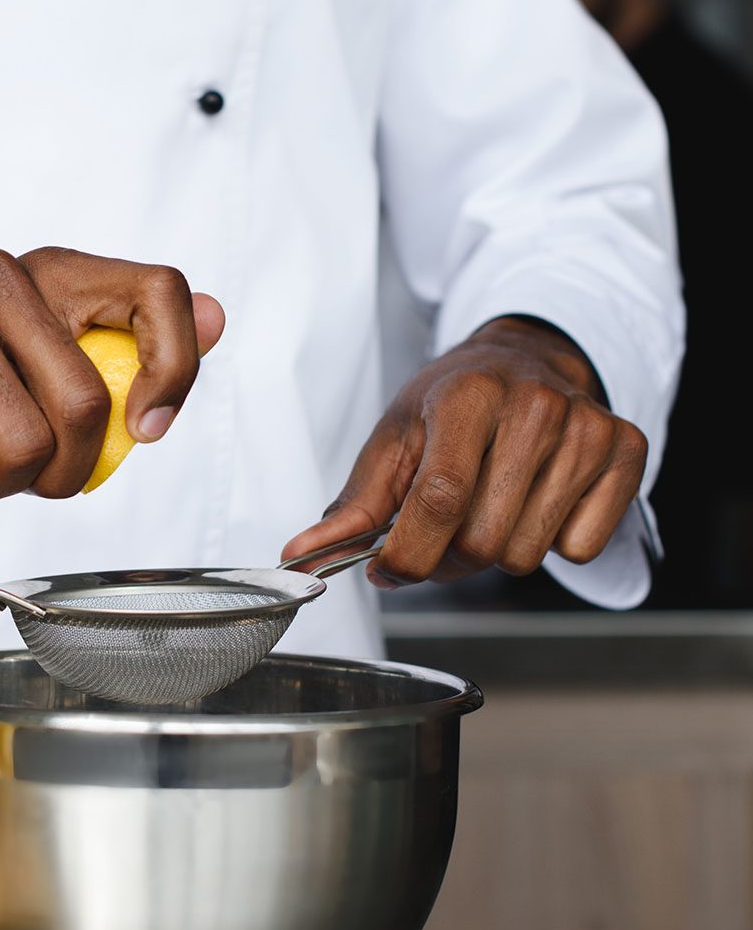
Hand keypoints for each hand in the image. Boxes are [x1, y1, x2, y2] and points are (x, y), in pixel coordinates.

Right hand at [0, 247, 223, 498]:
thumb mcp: (52, 364)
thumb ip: (134, 347)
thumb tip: (217, 316)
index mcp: (51, 273)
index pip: (158, 291)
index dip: (175, 369)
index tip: (148, 428)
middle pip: (88, 401)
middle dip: (71, 468)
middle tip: (37, 470)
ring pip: (27, 445)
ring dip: (9, 480)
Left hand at [282, 317, 647, 587]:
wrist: (523, 360)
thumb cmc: (451, 405)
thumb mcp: (394, 441)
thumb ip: (352, 509)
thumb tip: (301, 558)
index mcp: (468, 397)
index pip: (440, 501)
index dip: (408, 554)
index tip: (388, 569)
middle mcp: (536, 406)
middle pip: (482, 540)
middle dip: (447, 557)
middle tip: (441, 530)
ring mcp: (589, 427)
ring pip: (529, 554)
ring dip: (497, 550)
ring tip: (490, 506)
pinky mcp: (627, 450)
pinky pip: (581, 549)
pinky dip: (552, 543)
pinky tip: (537, 502)